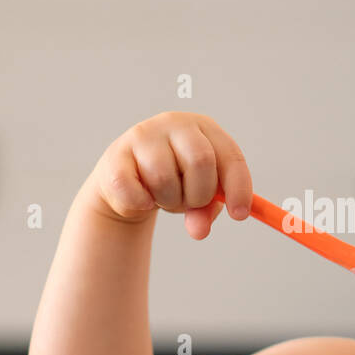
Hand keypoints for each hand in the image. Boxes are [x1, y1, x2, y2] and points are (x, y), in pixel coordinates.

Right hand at [89, 112, 252, 239]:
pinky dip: (142, 204)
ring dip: (169, 200)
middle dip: (200, 194)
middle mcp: (175, 123)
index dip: (238, 187)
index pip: (230, 155)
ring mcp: (143, 135)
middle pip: (200, 161)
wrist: (127, 184)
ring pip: (165, 178)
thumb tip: (199, 230)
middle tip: (190, 203)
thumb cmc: (173, 184)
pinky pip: (135, 192)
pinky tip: (142, 199)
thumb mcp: (198, 197)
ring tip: (165, 197)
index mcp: (204, 128)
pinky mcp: (115, 156)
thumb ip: (205, 213)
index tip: (239, 214)